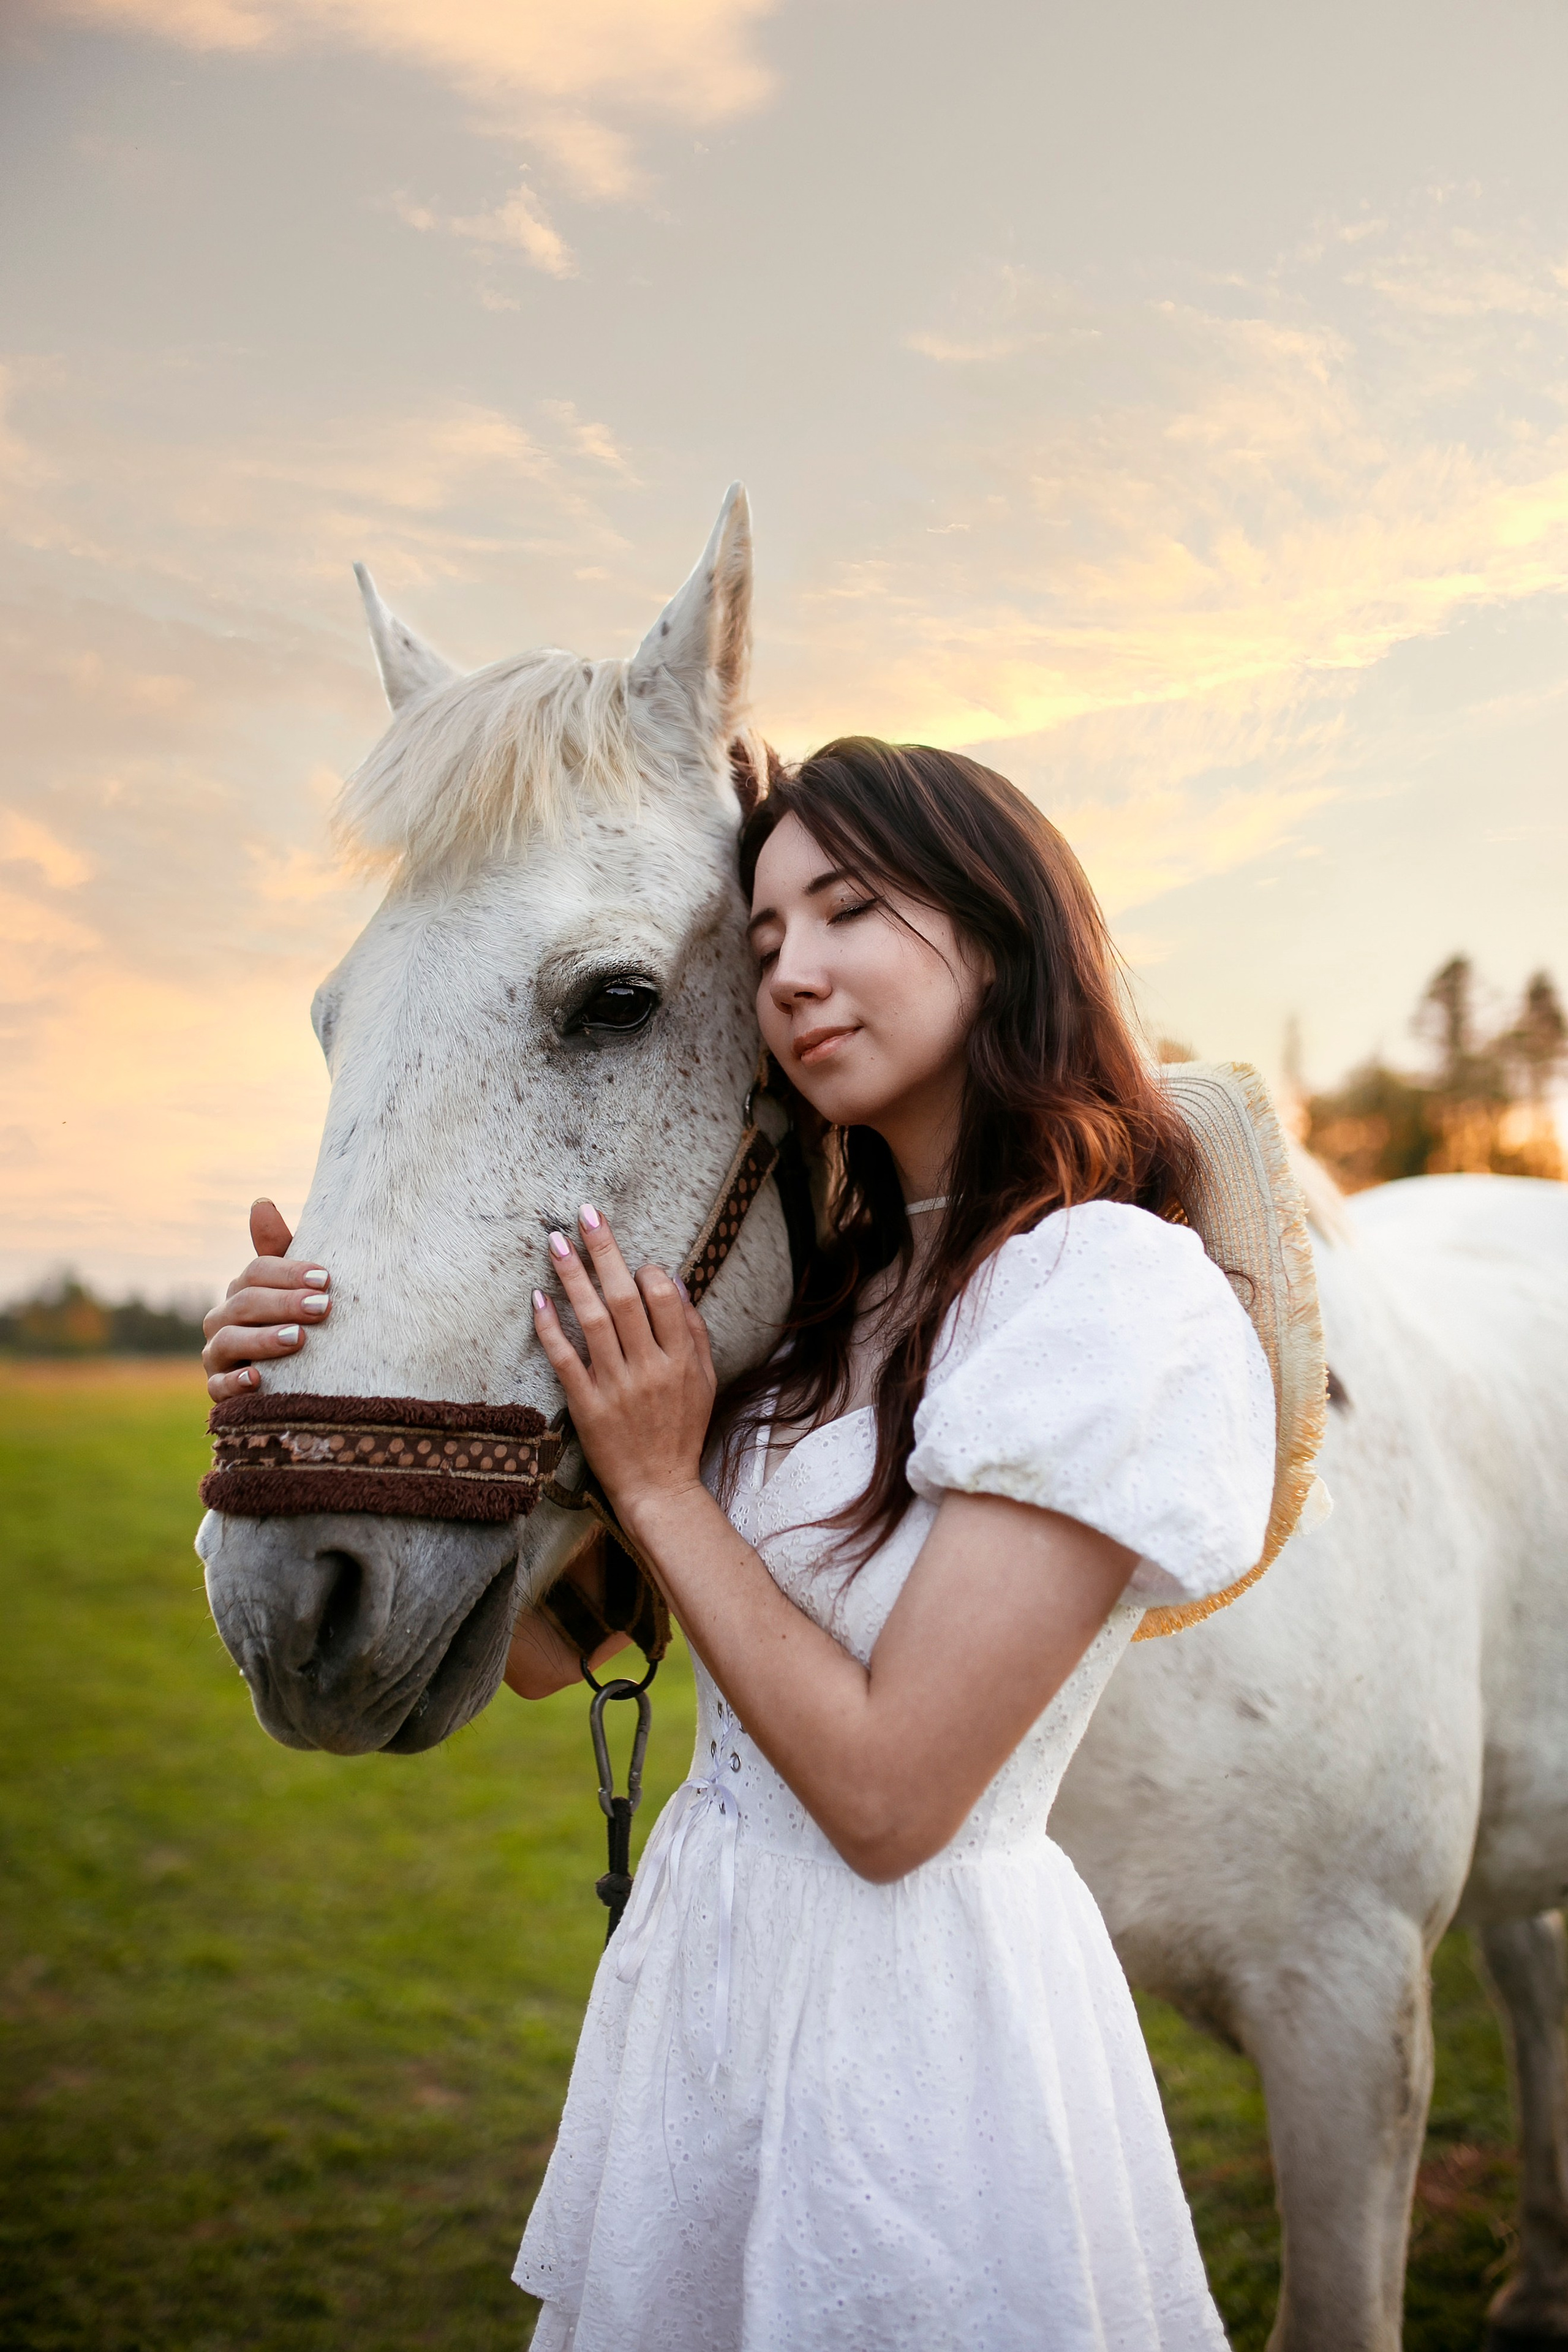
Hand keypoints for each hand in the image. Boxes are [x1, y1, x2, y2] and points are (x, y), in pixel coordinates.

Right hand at [202, 1200, 331, 1402]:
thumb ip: (280, 1250)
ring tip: (298, 1339)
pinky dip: (236, 1382)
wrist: (295, 1383)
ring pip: (229, 1341)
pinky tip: (258, 1379)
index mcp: (242, 1291)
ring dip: (264, 1339)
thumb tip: (260, 1202)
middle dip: (284, 1303)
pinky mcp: (219, 1391)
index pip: (256, 1272)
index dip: (289, 1272)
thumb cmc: (298, 1324)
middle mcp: (222, 1320)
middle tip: (322, 1308)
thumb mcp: (296, 1289)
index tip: (326, 1279)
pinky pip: (219, 1387)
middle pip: (245, 1304)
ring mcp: (217, 1356)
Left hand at [531, 1207, 715, 1528]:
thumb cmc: (682, 1431)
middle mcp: (650, 1368)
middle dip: (604, 1252)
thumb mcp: (705, 1381)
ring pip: (592, 1320)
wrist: (659, 1488)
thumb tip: (674, 1282)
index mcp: (681, 1359)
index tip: (633, 1261)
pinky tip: (538, 1298)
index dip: (646, 1270)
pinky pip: (564, 1358)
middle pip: (625, 1297)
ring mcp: (616, 1387)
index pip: (662, 1298)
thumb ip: (693, 1332)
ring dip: (572, 1277)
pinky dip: (550, 1327)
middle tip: (585, 1215)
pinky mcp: (586, 1405)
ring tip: (555, 1242)